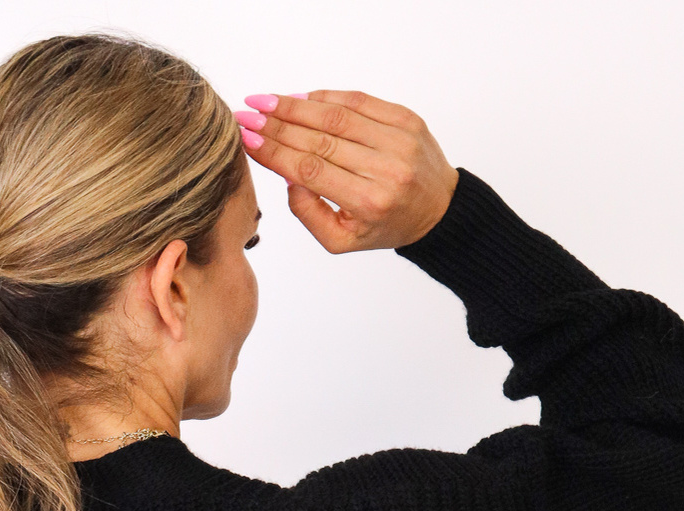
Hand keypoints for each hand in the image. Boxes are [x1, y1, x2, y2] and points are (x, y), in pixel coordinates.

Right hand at [234, 91, 458, 251]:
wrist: (437, 210)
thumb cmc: (384, 226)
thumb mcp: (341, 239)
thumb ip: (308, 213)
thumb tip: (285, 173)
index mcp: (369, 202)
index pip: (310, 170)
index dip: (274, 152)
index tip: (247, 138)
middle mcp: (386, 168)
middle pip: (320, 139)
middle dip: (277, 125)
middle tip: (246, 115)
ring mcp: (398, 140)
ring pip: (337, 116)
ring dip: (295, 106)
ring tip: (265, 102)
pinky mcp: (406, 119)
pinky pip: (358, 101)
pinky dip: (325, 98)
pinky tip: (298, 98)